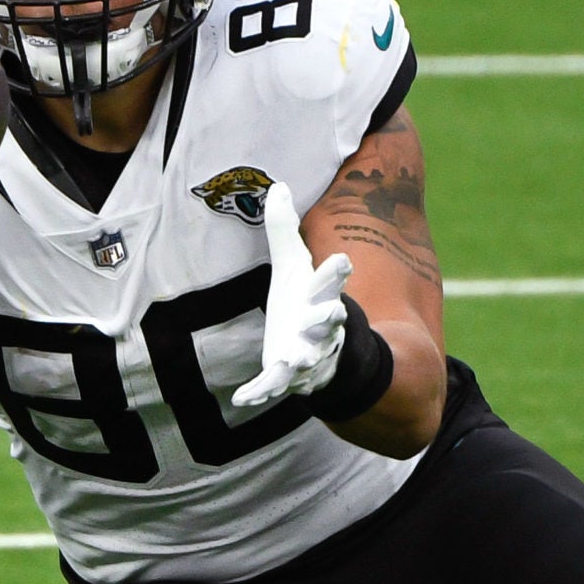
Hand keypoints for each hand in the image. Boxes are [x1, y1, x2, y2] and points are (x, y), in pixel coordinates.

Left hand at [233, 181, 352, 408]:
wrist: (314, 354)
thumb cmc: (303, 303)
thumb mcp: (293, 266)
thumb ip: (285, 229)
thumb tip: (278, 185)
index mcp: (321, 296)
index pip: (332, 281)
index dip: (337, 271)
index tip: (341, 260)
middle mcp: (319, 327)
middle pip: (328, 319)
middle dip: (328, 317)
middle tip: (332, 314)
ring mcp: (306, 355)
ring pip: (308, 358)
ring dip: (302, 361)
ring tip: (296, 362)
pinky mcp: (286, 378)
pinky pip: (273, 386)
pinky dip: (260, 392)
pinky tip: (242, 398)